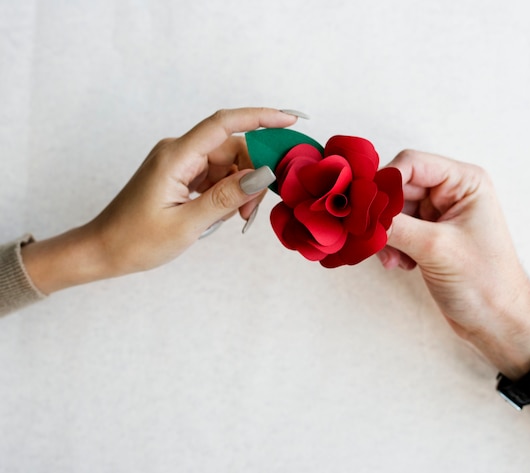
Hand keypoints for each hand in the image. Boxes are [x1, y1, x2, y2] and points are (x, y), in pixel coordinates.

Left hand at [22, 107, 297, 292]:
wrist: (103, 250)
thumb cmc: (136, 240)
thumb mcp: (187, 224)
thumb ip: (227, 197)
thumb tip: (263, 175)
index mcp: (176, 156)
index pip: (224, 124)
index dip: (260, 117)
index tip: (289, 119)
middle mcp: (178, 152)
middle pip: (232, 149)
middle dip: (251, 176)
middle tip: (249, 212)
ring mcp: (179, 163)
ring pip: (227, 165)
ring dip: (239, 189)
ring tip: (231, 219)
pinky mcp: (181, 175)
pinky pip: (216, 176)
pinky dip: (226, 193)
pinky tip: (220, 214)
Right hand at [377, 150, 529, 377]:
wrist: (498, 323)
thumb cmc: (485, 283)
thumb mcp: (436, 248)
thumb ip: (394, 225)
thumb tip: (360, 211)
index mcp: (464, 182)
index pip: (411, 164)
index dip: (384, 182)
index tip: (364, 206)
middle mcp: (451, 193)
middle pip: (397, 188)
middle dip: (383, 215)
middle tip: (372, 238)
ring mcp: (438, 215)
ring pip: (392, 211)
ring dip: (385, 236)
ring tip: (393, 260)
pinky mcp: (428, 237)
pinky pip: (395, 230)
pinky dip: (390, 247)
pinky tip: (400, 266)